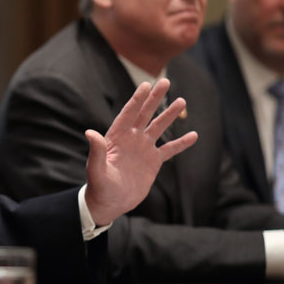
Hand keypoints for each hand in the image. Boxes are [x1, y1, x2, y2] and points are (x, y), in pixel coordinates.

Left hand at [84, 79, 197, 225]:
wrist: (110, 202)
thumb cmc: (99, 186)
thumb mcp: (96, 169)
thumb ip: (96, 151)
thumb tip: (90, 132)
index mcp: (116, 137)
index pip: (128, 114)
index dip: (136, 100)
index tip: (146, 85)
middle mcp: (131, 139)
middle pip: (145, 114)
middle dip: (155, 98)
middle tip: (165, 81)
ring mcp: (143, 149)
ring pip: (158, 128)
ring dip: (169, 115)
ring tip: (182, 100)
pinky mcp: (153, 162)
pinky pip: (170, 150)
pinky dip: (181, 143)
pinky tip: (194, 135)